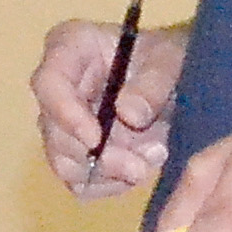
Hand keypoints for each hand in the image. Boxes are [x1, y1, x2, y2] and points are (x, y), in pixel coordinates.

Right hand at [33, 16, 183, 200]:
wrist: (183, 79)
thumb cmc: (171, 56)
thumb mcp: (172, 58)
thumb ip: (153, 83)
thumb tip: (129, 115)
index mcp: (70, 48)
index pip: (48, 82)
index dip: (66, 114)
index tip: (95, 139)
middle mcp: (58, 87)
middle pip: (53, 131)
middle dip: (97, 155)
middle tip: (140, 165)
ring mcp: (64, 123)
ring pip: (64, 163)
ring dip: (109, 172)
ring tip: (150, 159)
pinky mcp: (76, 153)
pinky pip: (81, 182)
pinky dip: (111, 183)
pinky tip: (139, 167)